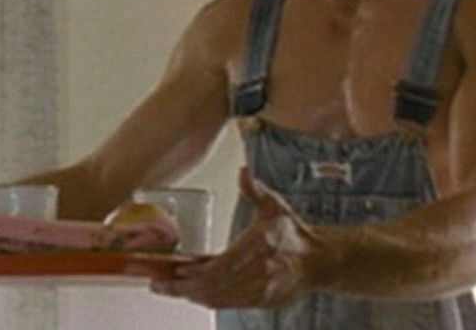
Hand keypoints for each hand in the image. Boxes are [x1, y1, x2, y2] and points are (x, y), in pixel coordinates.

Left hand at [151, 167, 322, 308]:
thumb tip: (243, 171)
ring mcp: (258, 291)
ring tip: (169, 287)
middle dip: (181, 287)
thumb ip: (255, 189)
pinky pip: (227, 304)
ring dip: (191, 295)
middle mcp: (257, 273)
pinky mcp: (258, 302)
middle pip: (211, 287)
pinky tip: (193, 292)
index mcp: (258, 247)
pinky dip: (207, 299)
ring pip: (216, 299)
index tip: (171, 270)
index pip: (218, 267)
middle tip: (158, 283)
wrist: (317, 261)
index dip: (191, 273)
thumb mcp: (275, 206)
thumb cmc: (294, 233)